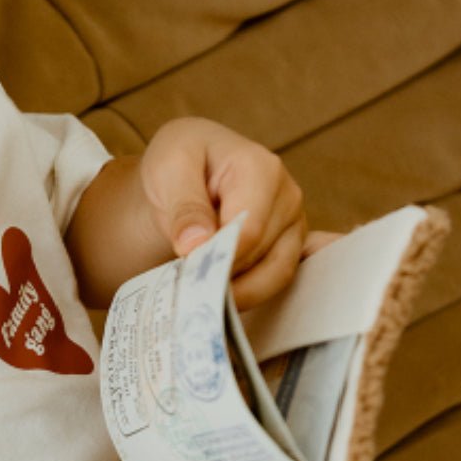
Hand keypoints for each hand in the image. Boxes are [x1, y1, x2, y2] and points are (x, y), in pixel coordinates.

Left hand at [139, 118, 306, 309]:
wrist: (183, 174)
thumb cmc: (178, 164)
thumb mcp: (167, 171)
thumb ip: (184, 207)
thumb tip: (196, 244)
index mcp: (261, 168)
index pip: (249, 231)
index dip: (218, 258)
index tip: (186, 268)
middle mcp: (287, 196)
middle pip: (260, 256)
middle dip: (221, 275)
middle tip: (185, 283)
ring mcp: (292, 224)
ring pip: (273, 276)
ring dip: (234, 290)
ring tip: (197, 291)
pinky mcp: (288, 247)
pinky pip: (275, 282)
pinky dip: (246, 295)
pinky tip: (218, 295)